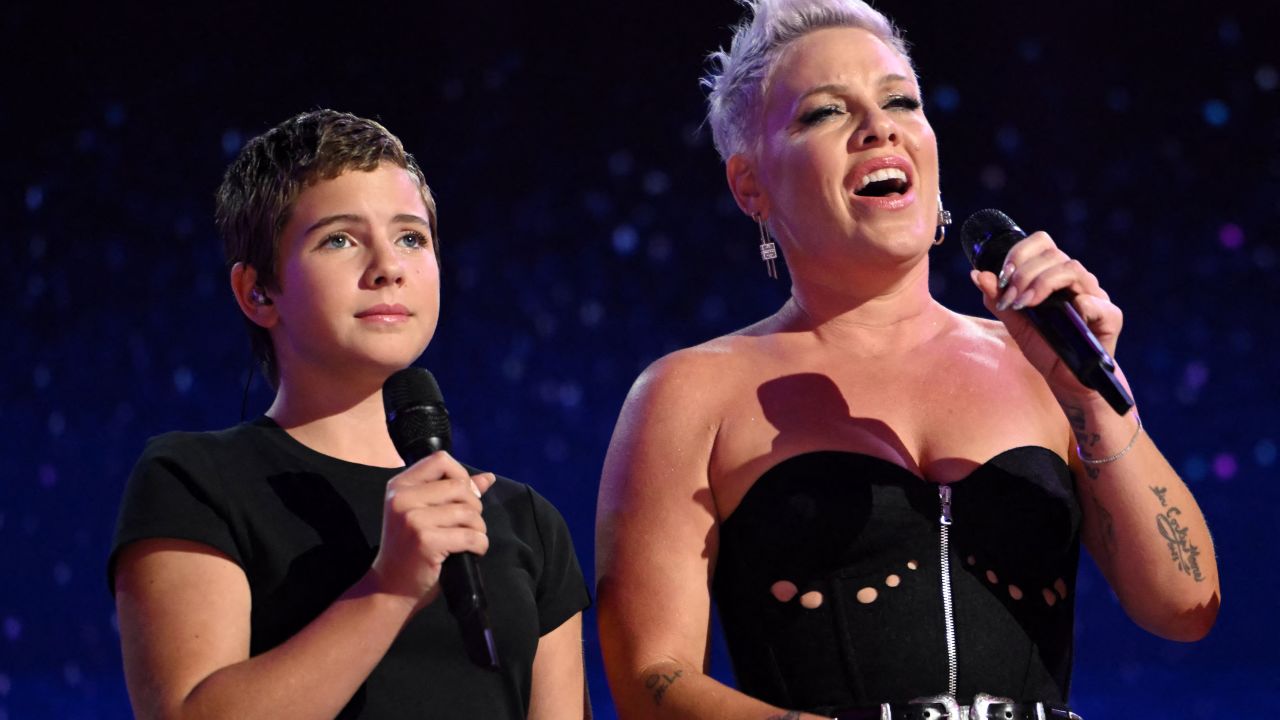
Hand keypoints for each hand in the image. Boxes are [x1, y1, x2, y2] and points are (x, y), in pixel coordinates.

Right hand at [369, 451, 494, 611]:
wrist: (389, 588)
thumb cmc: (409, 550)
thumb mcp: (424, 515)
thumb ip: (453, 493)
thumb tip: (487, 477)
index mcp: (400, 485)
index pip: (440, 460)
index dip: (461, 475)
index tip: (464, 498)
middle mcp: (402, 498)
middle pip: (459, 486)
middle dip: (474, 506)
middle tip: (468, 525)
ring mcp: (412, 519)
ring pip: (468, 511)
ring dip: (478, 528)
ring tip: (470, 540)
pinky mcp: (425, 540)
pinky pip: (470, 535)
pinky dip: (480, 544)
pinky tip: (473, 551)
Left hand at [970, 231, 1124, 398]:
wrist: (1067, 380)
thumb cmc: (1045, 347)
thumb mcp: (1015, 322)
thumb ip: (997, 298)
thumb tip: (976, 274)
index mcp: (1055, 275)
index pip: (1041, 244)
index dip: (1020, 253)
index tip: (1003, 276)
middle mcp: (1077, 281)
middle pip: (1053, 254)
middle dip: (1024, 274)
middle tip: (1011, 298)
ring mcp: (1095, 296)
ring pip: (1072, 269)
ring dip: (1043, 283)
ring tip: (1025, 304)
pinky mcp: (1110, 317)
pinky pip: (1096, 302)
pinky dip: (1078, 304)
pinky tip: (1062, 316)